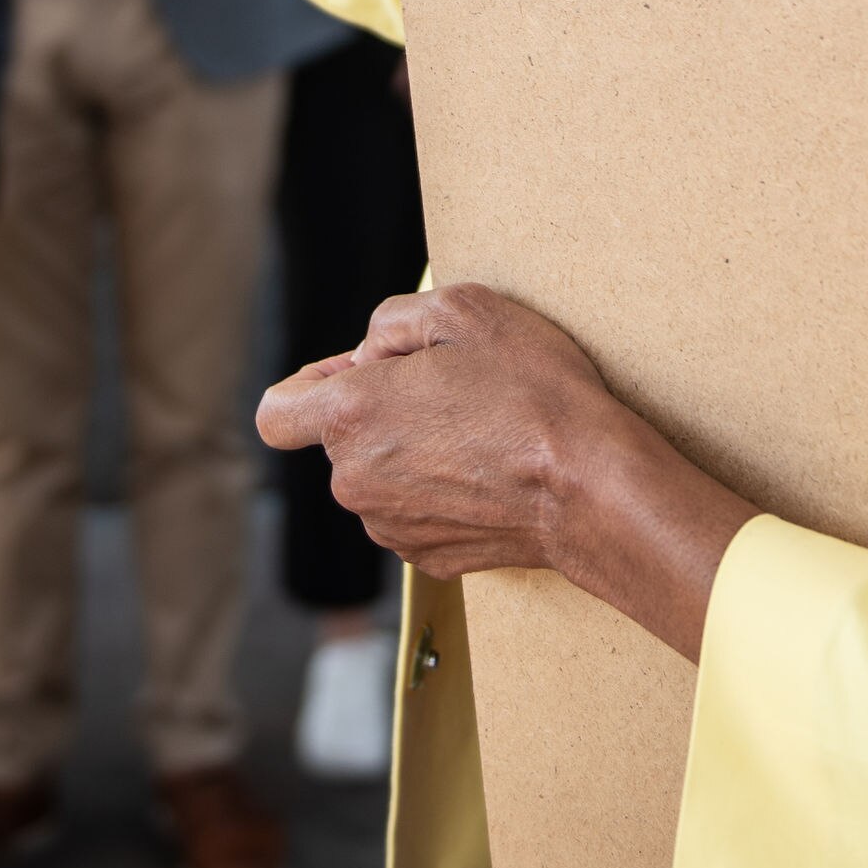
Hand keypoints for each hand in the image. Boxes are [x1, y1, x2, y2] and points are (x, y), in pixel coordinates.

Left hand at [258, 283, 753, 658]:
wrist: (589, 485)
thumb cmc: (532, 391)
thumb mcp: (463, 308)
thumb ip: (391, 322)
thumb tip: (370, 355)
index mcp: (350, 416)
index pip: (278, 412)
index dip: (309, 388)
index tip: (354, 379)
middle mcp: (355, 479)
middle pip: (343, 439)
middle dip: (384, 412)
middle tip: (454, 390)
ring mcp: (389, 526)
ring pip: (380, 479)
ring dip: (413, 454)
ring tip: (482, 432)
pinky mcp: (427, 559)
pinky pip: (416, 513)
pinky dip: (442, 493)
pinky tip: (490, 473)